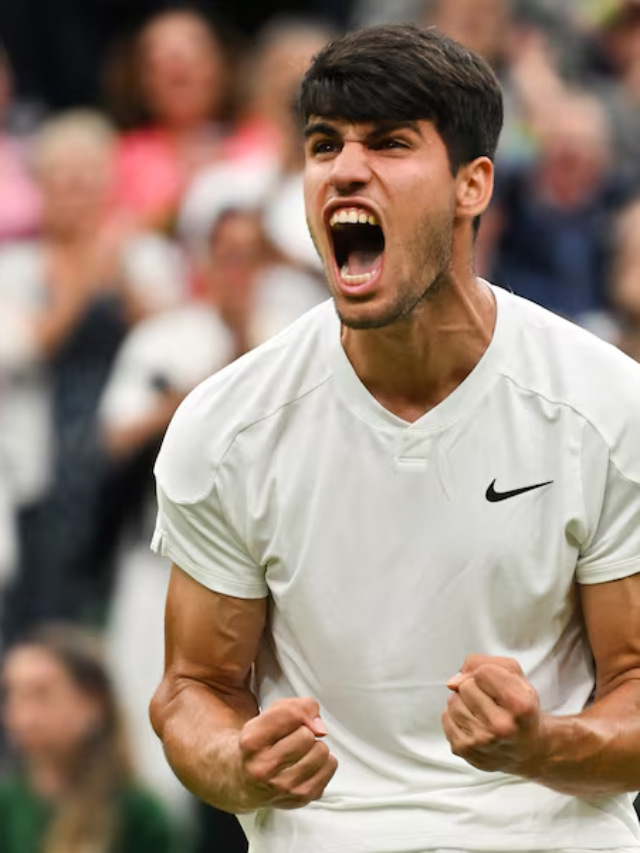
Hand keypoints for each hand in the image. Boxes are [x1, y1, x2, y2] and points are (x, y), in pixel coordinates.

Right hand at [236, 697, 337, 809]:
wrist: (245, 781)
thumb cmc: (259, 745)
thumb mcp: (265, 717)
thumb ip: (293, 708)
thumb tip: (319, 725)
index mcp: (252, 742)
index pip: (291, 714)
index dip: (299, 710)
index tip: (295, 717)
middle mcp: (264, 768)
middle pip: (307, 735)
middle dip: (304, 732)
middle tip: (292, 739)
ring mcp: (283, 786)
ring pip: (321, 751)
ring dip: (314, 747)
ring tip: (299, 753)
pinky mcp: (301, 798)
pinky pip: (331, 766)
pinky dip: (323, 762)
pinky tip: (306, 764)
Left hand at [441, 655, 545, 776]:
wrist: (528, 750)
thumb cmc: (520, 708)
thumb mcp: (516, 677)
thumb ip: (484, 663)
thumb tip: (453, 682)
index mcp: (520, 706)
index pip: (483, 672)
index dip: (488, 674)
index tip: (500, 687)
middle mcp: (502, 727)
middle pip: (466, 686)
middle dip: (475, 688)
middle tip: (492, 703)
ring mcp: (481, 741)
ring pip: (453, 701)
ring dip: (464, 702)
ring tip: (483, 713)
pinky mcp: (464, 750)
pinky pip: (446, 717)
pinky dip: (456, 716)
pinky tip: (474, 724)